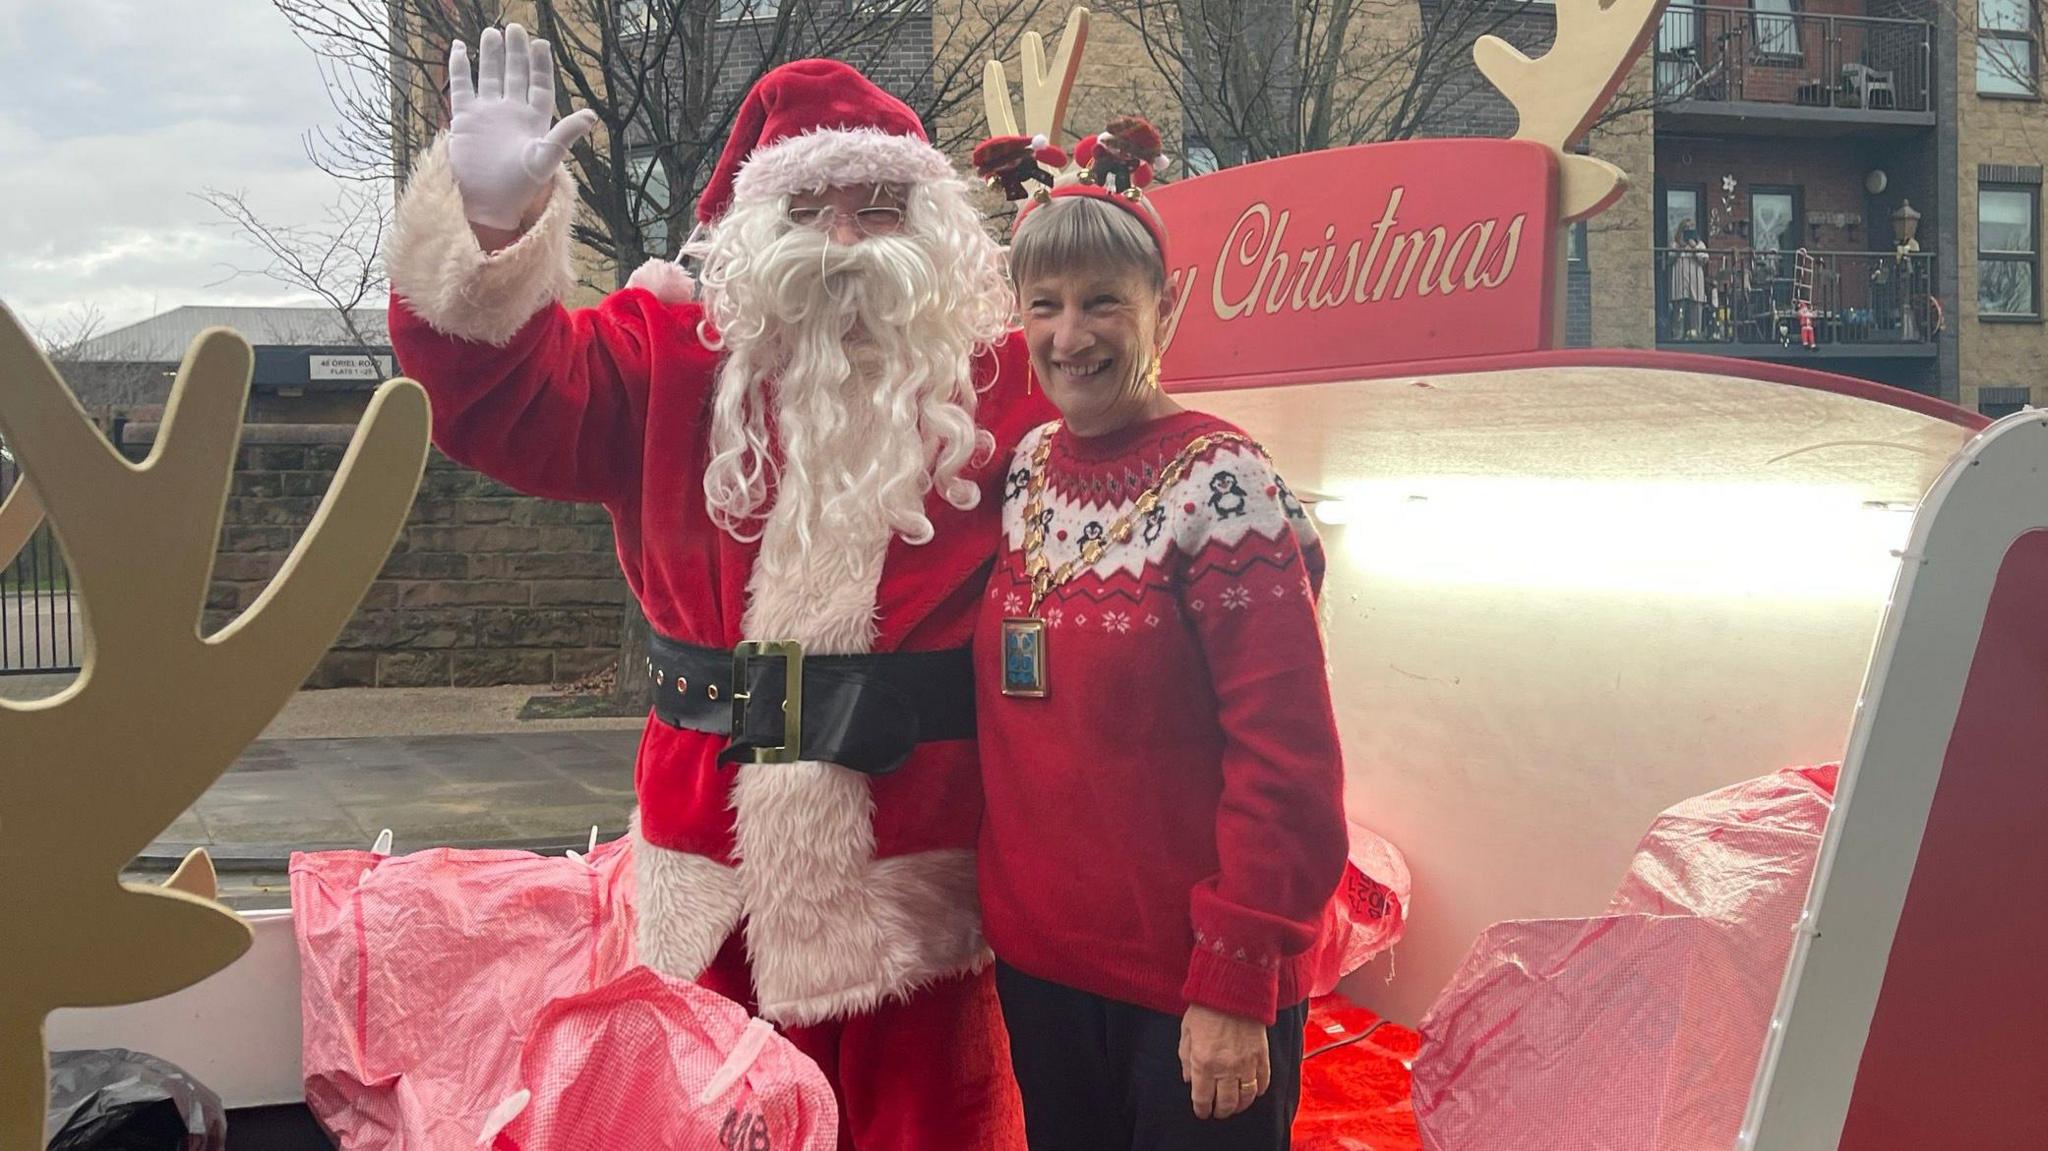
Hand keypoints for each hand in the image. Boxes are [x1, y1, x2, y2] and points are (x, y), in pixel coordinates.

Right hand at [447, 24, 598, 230]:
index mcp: (534, 120)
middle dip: (516, 51)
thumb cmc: (519, 186)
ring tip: (492, 31)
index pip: (538, 84)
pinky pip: (462, 85)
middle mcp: (511, 112)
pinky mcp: (465, 117)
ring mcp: (488, 113)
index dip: (540, 64)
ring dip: (491, 55)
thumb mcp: (545, 159)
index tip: (540, 43)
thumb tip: (591, 115)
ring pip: (490, 75)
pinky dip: (461, 67)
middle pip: (515, 74)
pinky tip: (461, 47)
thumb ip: (565, 135)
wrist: (487, 202)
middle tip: (515, 27)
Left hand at [1178, 1004, 1270, 1120]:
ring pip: (1246, 1098)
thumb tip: (1189, 1080)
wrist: (1232, 989)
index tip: (1202, 1112)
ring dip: (1239, 1106)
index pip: (1203, 1098)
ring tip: (1234, 1106)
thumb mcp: (1186, 1032)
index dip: (1202, 1110)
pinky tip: (1251, 1092)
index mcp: (1203, 1062)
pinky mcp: (1262, 1056)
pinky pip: (1262, 1083)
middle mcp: (1225, 1068)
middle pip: (1226, 1103)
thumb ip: (1186, 1058)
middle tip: (1218, 1112)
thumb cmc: (1205, 1008)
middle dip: (1221, 1112)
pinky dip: (1257, 1091)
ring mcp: (1246, 1063)